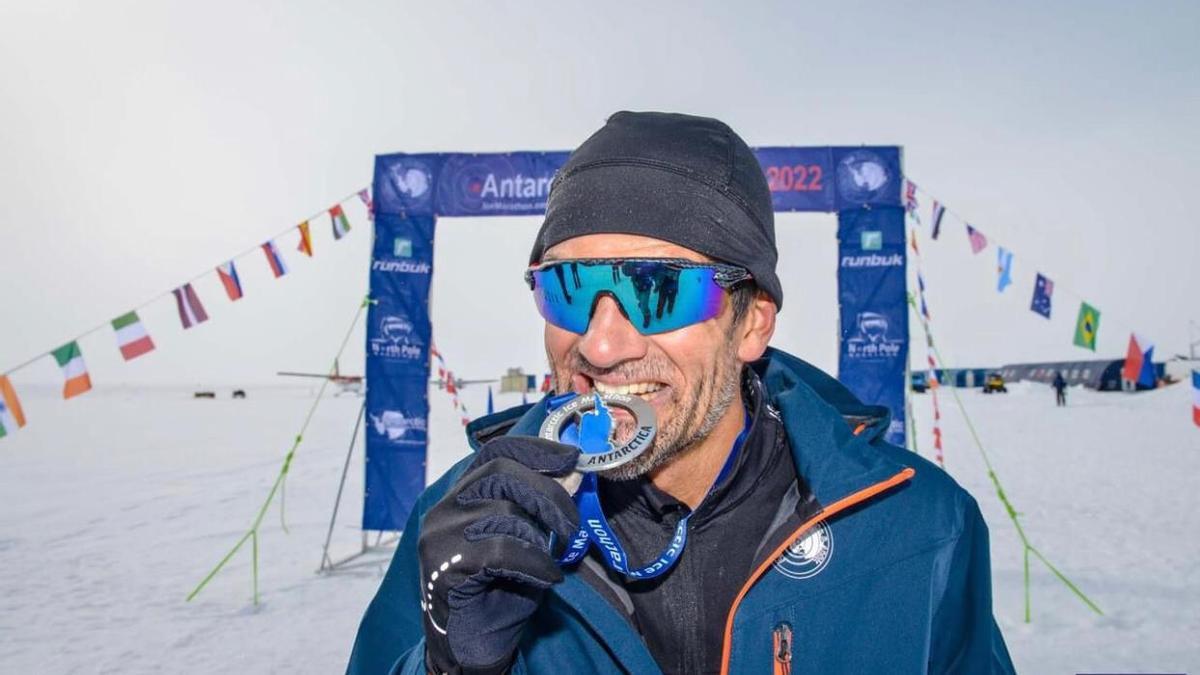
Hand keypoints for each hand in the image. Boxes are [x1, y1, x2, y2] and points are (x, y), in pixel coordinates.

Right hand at [418, 436, 580, 673]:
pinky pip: (501, 549)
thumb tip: (574, 473)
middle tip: (571, 524)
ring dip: (540, 535)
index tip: (572, 458)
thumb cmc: (500, 589)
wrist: (472, 643)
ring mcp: (440, 535)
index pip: (495, 452)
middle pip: (501, 473)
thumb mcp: (528, 539)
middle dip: (546, 493)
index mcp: (461, 494)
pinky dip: (534, 561)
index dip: (535, 449)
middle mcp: (444, 508)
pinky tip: (545, 577)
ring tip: (551, 557)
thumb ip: (542, 508)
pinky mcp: (445, 564)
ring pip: (503, 511)